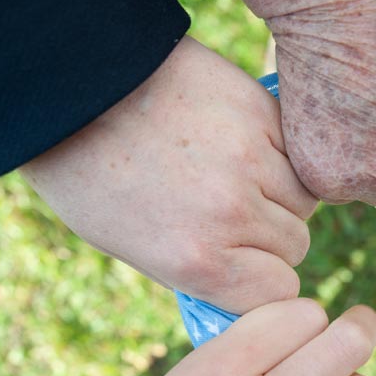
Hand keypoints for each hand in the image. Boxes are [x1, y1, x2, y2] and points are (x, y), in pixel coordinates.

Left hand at [19, 37, 317, 313]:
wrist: (70, 82)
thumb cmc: (88, 170)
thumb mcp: (128, 243)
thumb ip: (196, 268)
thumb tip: (244, 278)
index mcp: (196, 260)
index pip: (279, 292)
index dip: (266, 279)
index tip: (250, 264)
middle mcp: (231, 215)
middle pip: (296, 245)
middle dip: (272, 235)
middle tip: (234, 212)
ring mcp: (251, 160)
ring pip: (305, 199)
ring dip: (282, 194)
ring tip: (239, 175)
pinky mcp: (260, 112)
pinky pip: (296, 152)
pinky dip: (281, 153)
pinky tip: (244, 143)